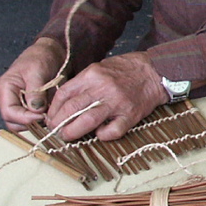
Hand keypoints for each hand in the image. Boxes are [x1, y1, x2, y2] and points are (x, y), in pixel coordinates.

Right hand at [0, 37, 66, 130]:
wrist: (50, 53)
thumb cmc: (41, 57)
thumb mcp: (37, 71)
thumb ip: (35, 92)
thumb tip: (35, 111)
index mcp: (5, 88)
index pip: (9, 112)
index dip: (25, 118)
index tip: (42, 116)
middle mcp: (8, 99)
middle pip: (13, 122)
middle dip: (30, 123)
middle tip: (48, 117)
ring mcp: (17, 104)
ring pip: (22, 124)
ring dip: (36, 124)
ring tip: (50, 115)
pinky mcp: (28, 107)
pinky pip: (31, 120)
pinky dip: (40, 120)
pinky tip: (51, 114)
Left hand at [42, 51, 168, 142]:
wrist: (155, 71)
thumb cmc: (125, 70)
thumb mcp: (99, 68)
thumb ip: (82, 84)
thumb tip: (64, 103)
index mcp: (92, 75)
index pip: (64, 94)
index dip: (53, 109)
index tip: (50, 118)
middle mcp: (102, 88)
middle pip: (71, 109)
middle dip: (58, 123)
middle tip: (55, 130)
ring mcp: (117, 102)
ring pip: (87, 122)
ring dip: (73, 132)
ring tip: (68, 136)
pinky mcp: (130, 115)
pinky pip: (112, 131)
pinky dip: (102, 135)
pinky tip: (100, 133)